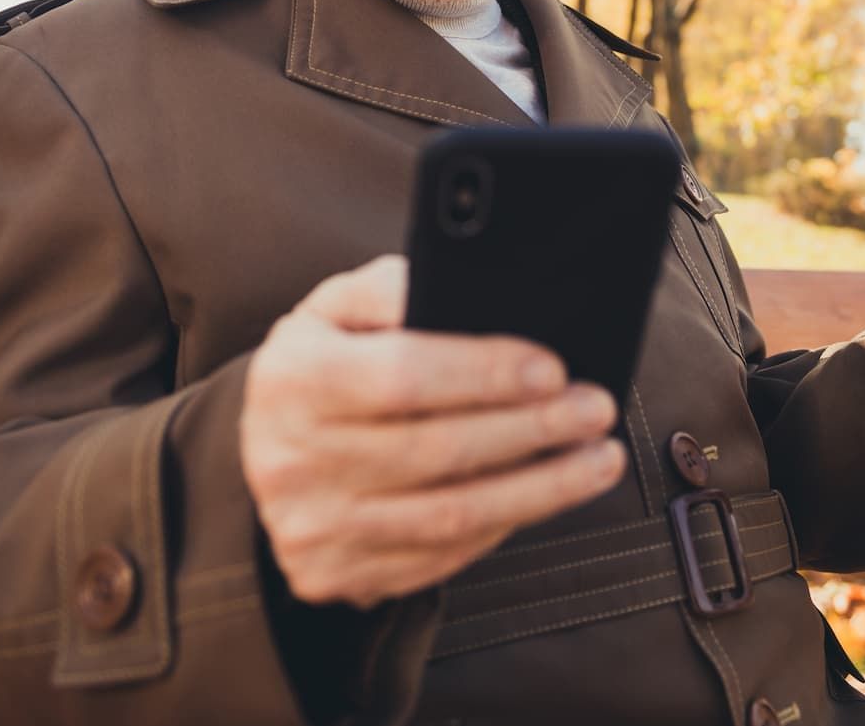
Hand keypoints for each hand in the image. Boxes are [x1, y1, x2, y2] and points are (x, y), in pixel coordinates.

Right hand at [237, 255, 626, 607]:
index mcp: (291, 380)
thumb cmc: (324, 362)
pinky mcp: (334, 573)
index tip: (552, 368)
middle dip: (531, 430)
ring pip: (449, 517)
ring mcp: (312, 527)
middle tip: (595, 408)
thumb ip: (394, 290)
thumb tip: (469, 294)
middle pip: (435, 451)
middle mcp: (291, 460)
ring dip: (540, 489)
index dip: (483, 374)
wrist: (267, 446)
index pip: (401, 377)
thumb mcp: (339, 306)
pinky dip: (503, 525)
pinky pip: (440, 556)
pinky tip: (545, 493)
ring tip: (597, 458)